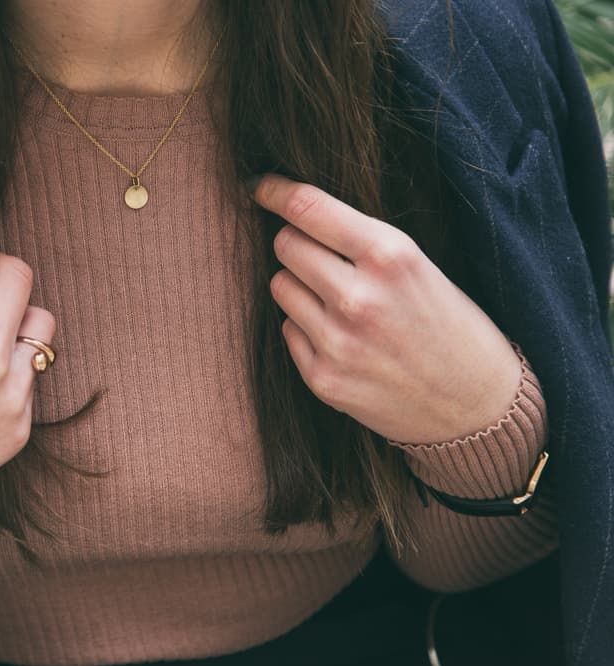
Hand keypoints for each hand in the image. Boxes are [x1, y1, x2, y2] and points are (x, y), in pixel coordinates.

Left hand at [249, 174, 521, 445]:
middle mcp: (358, 297)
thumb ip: (362, 242)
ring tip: (339, 300)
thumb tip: (296, 216)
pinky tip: (342, 338)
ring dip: (299, 286)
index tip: (259, 185)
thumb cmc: (452, 326)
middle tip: (323, 256)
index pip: (307, 208)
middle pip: (285, 244)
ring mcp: (337, 342)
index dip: (274, 190)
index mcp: (390, 256)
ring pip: (280, 286)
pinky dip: (305, 328)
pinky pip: (288, 330)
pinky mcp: (323, 379)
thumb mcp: (420, 265)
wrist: (478, 408)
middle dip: (296, 242)